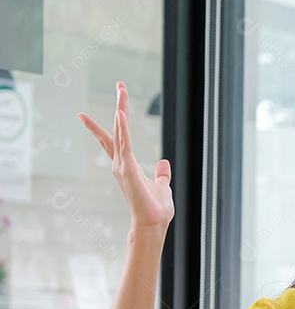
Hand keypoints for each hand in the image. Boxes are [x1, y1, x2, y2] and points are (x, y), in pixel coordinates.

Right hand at [79, 81, 173, 232]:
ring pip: (120, 131)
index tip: (116, 104)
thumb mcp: (162, 186)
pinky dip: (122, 129)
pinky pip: (124, 144)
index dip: (116, 121)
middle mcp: (121, 162)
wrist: (153, 224)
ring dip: (122, 109)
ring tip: (122, 90)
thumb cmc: (156, 209)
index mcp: (127, 165)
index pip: (118, 138)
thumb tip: (164, 163)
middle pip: (118, 128)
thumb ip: (162, 174)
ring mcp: (122, 165)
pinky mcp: (128, 168)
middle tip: (120, 84)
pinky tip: (121, 114)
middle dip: (121, 105)